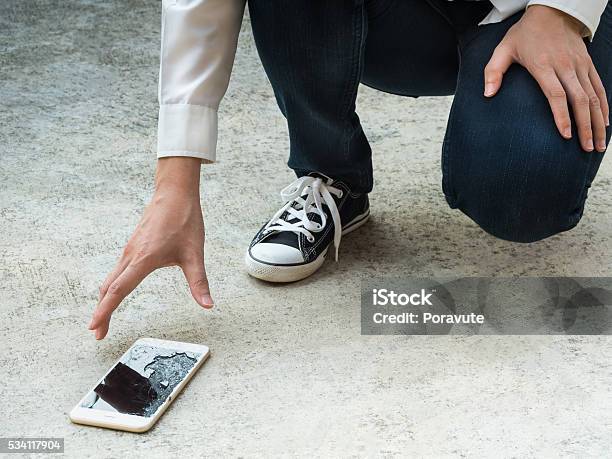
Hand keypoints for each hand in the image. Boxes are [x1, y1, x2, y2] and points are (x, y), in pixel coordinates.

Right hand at [89, 157, 212, 339]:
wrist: (174, 193)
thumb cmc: (184, 219)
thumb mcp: (194, 254)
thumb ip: (199, 282)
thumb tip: (208, 305)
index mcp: (143, 259)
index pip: (119, 290)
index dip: (106, 311)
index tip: (95, 327)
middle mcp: (131, 255)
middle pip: (109, 288)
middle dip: (102, 311)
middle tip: (98, 333)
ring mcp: (130, 250)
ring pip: (111, 279)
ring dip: (105, 299)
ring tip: (103, 317)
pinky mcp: (133, 245)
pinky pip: (117, 270)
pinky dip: (111, 286)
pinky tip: (116, 292)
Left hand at [484, 5, 608, 152]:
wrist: (552, 12)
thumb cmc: (524, 34)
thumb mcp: (503, 49)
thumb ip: (493, 72)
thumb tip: (487, 94)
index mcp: (543, 66)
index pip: (556, 95)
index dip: (562, 116)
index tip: (566, 135)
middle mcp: (565, 66)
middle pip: (580, 100)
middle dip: (585, 126)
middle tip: (586, 149)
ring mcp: (580, 65)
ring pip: (594, 96)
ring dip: (597, 122)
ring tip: (597, 145)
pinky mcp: (588, 64)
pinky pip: (600, 87)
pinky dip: (605, 106)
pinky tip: (604, 124)